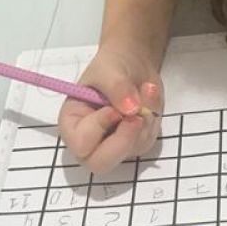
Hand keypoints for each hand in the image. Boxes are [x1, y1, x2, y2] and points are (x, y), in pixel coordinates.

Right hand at [58, 43, 163, 172]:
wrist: (133, 61)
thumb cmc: (111, 65)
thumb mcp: (109, 70)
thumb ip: (117, 88)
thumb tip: (131, 110)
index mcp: (72, 124)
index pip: (81, 144)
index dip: (98, 129)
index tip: (113, 109)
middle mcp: (91, 141)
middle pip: (101, 164)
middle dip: (124, 141)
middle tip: (138, 117)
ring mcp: (114, 144)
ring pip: (131, 150)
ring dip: (145, 120)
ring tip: (146, 88)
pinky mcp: (135, 141)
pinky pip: (148, 139)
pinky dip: (153, 118)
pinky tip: (149, 97)